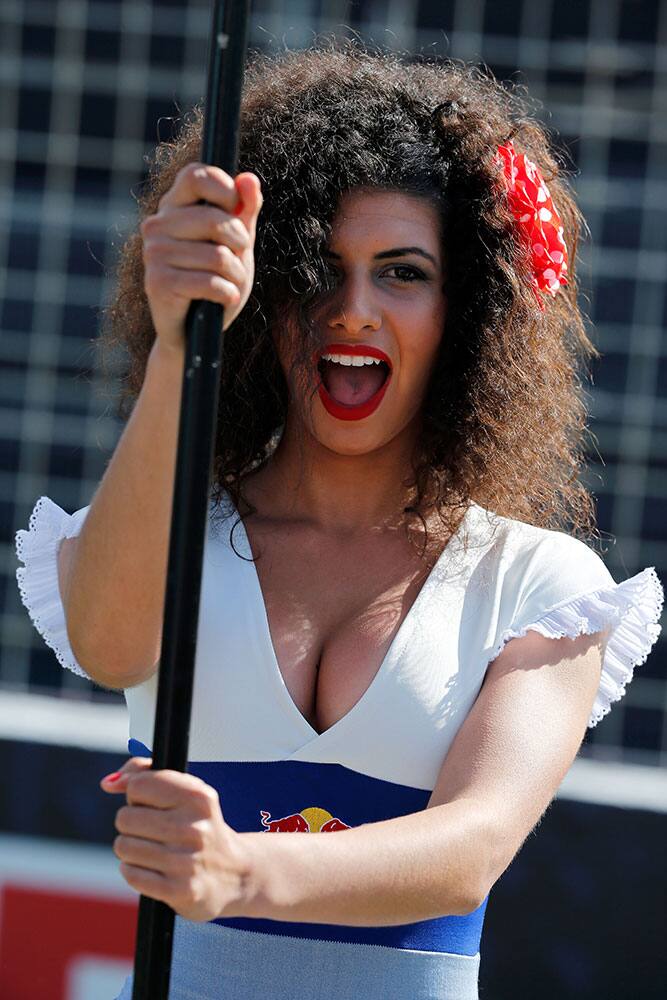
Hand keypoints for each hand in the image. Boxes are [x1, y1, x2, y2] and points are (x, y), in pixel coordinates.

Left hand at [101, 757, 249, 921]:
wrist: (234, 873)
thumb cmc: (199, 826)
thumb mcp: (186, 792)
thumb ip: (145, 774)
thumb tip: (109, 784)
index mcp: (198, 797)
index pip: (139, 785)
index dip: (138, 794)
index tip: (152, 803)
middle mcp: (195, 827)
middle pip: (125, 817)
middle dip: (131, 823)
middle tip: (151, 830)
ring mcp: (187, 861)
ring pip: (124, 846)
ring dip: (131, 848)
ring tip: (151, 850)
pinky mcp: (180, 890)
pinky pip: (131, 874)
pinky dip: (134, 870)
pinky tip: (152, 869)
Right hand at [140, 163, 262, 350]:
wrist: (194, 332)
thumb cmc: (215, 281)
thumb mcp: (236, 243)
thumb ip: (244, 211)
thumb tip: (249, 179)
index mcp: (173, 207)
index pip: (197, 175)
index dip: (225, 189)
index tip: (236, 210)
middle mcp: (157, 225)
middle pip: (215, 218)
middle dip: (240, 243)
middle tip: (238, 260)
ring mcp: (154, 253)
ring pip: (217, 255)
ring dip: (236, 276)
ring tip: (231, 285)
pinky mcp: (158, 283)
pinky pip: (210, 282)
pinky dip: (228, 294)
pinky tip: (224, 299)